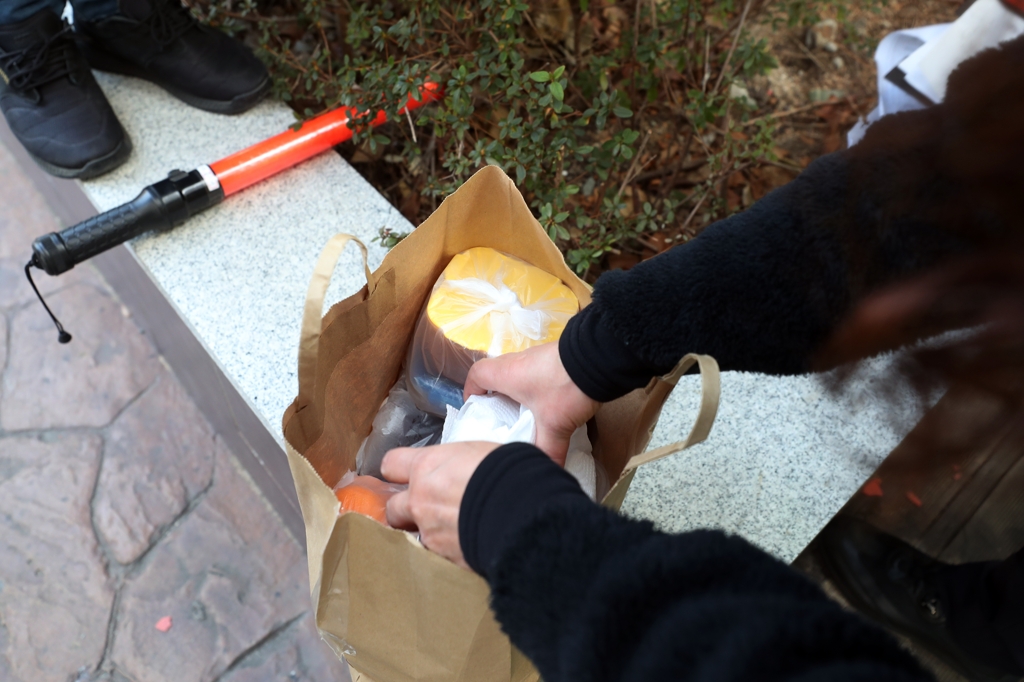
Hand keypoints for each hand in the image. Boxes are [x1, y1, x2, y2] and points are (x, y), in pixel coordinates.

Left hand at [381, 441, 500, 568]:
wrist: (524, 511)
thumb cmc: (508, 472)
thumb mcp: (478, 452)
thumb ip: (456, 464)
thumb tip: (461, 469)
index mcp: (426, 467)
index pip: (391, 464)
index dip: (399, 470)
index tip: (407, 474)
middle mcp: (420, 500)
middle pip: (392, 508)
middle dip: (405, 510)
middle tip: (427, 509)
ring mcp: (430, 533)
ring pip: (413, 537)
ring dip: (430, 534)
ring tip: (454, 532)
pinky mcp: (444, 560)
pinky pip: (438, 557)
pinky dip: (449, 553)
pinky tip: (467, 547)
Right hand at [464, 342, 598, 465]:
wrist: (601, 358)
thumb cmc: (565, 388)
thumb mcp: (554, 426)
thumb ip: (548, 451)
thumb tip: (547, 473)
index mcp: (507, 373)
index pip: (476, 375)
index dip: (472, 391)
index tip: (477, 408)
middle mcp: (518, 361)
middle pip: (496, 374)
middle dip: (495, 395)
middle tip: (501, 416)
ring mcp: (538, 356)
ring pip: (518, 373)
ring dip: (518, 391)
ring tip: (525, 413)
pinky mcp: (555, 357)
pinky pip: (536, 372)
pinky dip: (536, 387)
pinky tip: (550, 403)